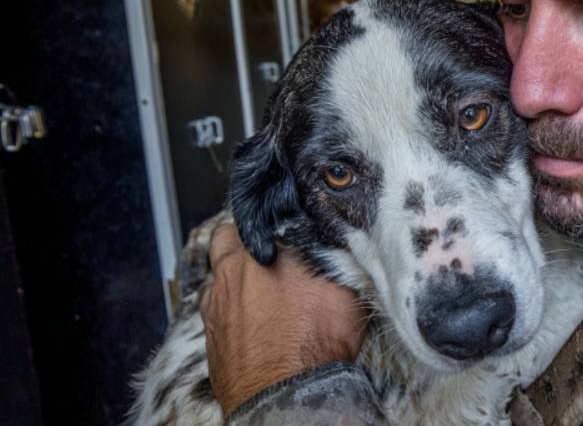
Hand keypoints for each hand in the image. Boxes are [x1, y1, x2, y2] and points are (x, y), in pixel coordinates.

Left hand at [200, 222, 367, 417]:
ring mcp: (216, 299)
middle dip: (247, 237)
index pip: (268, 213)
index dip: (281, 216)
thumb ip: (339, 260)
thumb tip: (345, 243)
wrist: (283, 395)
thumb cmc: (316, 345)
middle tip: (271, 249)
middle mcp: (235, 268)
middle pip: (230, 233)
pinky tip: (250, 316)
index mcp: (269, 248)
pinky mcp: (209, 328)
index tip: (291, 224)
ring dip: (235, 271)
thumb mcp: (347, 293)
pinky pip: (215, 303)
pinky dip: (229, 303)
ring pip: (219, 269)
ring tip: (262, 286)